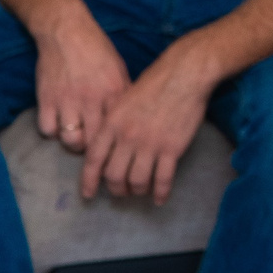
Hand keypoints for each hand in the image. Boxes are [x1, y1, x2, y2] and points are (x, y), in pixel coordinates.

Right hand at [34, 5, 131, 158]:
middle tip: (93, 148)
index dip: (116, 148)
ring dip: (73, 143)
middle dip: (94, 151)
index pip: (118, 132)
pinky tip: (57, 124)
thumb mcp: (119, 69)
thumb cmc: (96, 50)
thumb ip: (123, 95)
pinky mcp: (47, 98)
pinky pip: (48, 130)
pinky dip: (52, 131)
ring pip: (70, 140)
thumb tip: (129, 121)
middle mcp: (92, 99)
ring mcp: (68, 100)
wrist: (66, 29)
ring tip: (76, 138)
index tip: (114, 152)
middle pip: (94, 142)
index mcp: (114, 92)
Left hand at [85, 47, 213, 203]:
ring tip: (140, 191)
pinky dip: (161, 193)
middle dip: (116, 189)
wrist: (184, 73)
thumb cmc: (154, 83)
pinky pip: (163, 180)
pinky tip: (160, 199)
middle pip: (114, 176)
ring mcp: (150, 144)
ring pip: (137, 182)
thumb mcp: (123, 99)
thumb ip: (113, 123)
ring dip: (137, 191)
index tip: (88, 194)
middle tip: (121, 191)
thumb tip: (106, 146)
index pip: (94, 159)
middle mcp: (127, 137)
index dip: (89, 180)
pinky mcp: (172, 149)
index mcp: (112, 123)